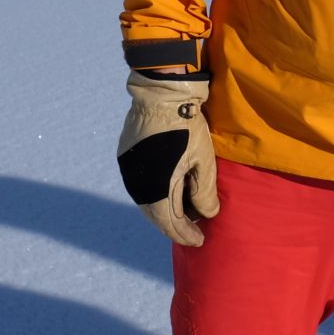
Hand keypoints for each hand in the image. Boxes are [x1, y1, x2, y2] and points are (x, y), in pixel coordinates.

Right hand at [116, 71, 220, 244]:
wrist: (160, 94)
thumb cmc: (187, 126)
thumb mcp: (203, 159)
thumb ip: (205, 191)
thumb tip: (208, 215)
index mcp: (157, 189)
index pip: (171, 223)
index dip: (185, 235)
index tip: (200, 241)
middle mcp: (138, 184)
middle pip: (156, 215)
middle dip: (175, 226)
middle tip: (191, 232)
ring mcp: (129, 170)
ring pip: (146, 201)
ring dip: (164, 211)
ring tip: (182, 214)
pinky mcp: (125, 157)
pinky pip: (141, 185)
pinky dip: (155, 195)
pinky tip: (168, 193)